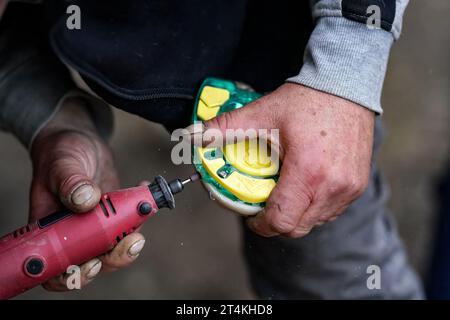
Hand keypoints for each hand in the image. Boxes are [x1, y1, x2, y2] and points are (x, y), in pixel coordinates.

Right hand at [30, 97, 144, 290]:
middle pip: (92, 261)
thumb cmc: (61, 152)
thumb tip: (86, 200)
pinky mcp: (113, 216)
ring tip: (144, 213)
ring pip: (113, 248)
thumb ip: (71, 181)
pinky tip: (146, 195)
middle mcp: (72, 232)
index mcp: (50, 228)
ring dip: (132, 238)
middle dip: (114, 257)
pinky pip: (127, 226)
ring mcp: (94, 226)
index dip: (75, 273)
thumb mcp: (62, 163)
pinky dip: (140, 216)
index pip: (57, 266)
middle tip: (133, 241)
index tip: (94, 261)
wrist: (79, 142)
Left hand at [198, 83, 373, 237]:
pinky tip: (306, 185)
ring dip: (296, 214)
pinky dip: (315, 206)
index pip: (281, 220)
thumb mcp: (262, 113)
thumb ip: (225, 128)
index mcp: (308, 172)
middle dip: (276, 221)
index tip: (252, 216)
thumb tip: (193, 134)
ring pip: (315, 221)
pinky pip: (332, 210)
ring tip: (286, 190)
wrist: (347, 85)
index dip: (260, 224)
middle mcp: (333, 186)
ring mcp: (349, 188)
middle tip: (265, 203)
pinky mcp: (358, 184)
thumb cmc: (309, 99)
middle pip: (297, 227)